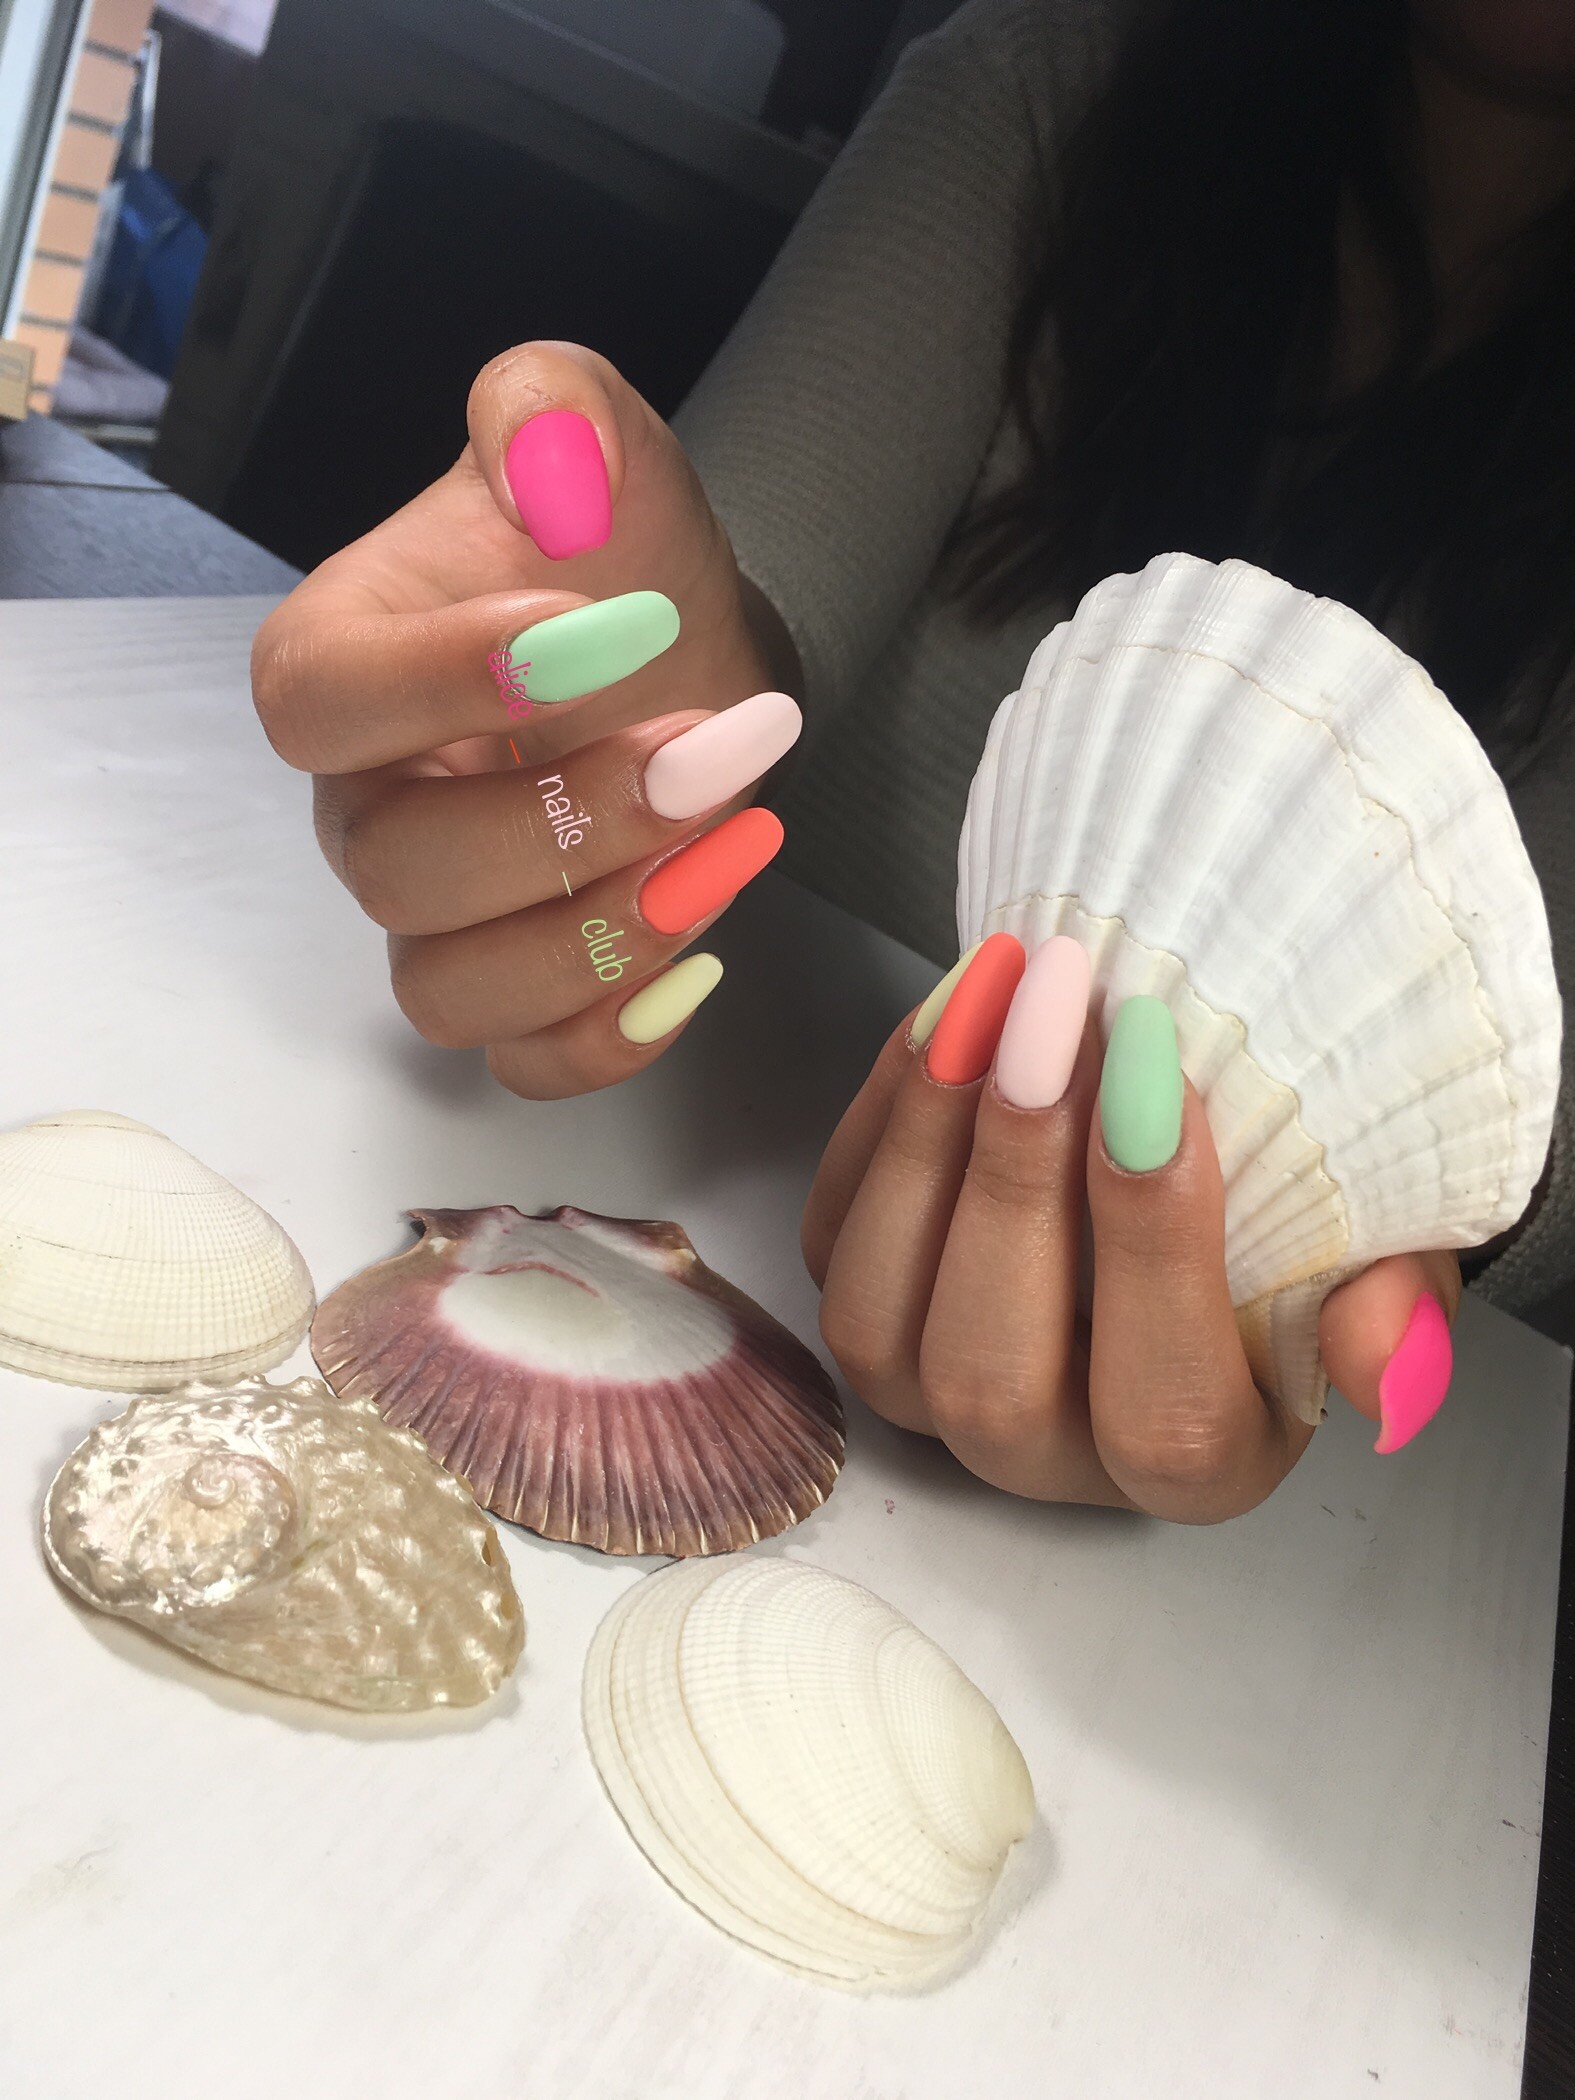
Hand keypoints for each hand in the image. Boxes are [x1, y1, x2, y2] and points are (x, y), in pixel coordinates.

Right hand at [251, 342, 800, 1096]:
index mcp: (340, 669)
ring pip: (447, 991)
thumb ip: (554, 413)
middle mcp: (367, 809)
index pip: (318, 703)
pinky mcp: (520, 988)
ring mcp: (437, 919)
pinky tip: (703, 961)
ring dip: (595, 940)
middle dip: (562, 823)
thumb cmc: (610, 551)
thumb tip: (540, 444)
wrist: (685, 649)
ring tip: (729, 845)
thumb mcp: (591, 442)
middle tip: (705, 746)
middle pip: (395, 870)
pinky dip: (609, 1039)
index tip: (602, 628)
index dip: (444, 681)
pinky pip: (525, 1066)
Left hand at [802, 937, 1462, 1521]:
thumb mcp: (1382, 1251)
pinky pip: (833, 1232)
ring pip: (880, 1318)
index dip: (1154, 1250)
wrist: (1190, 1143)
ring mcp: (934, 1390)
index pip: (1165, 1413)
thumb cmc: (1292, 1211)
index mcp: (1196, 1462)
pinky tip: (950, 1013)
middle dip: (1018, 1180)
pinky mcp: (866, 1307)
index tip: (1168, 1078)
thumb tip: (1380, 1365)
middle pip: (993, 1375)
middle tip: (1062, 1011)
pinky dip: (880, 1115)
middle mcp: (1049, 1454)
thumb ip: (1391, 1308)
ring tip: (997, 992)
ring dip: (929, 1138)